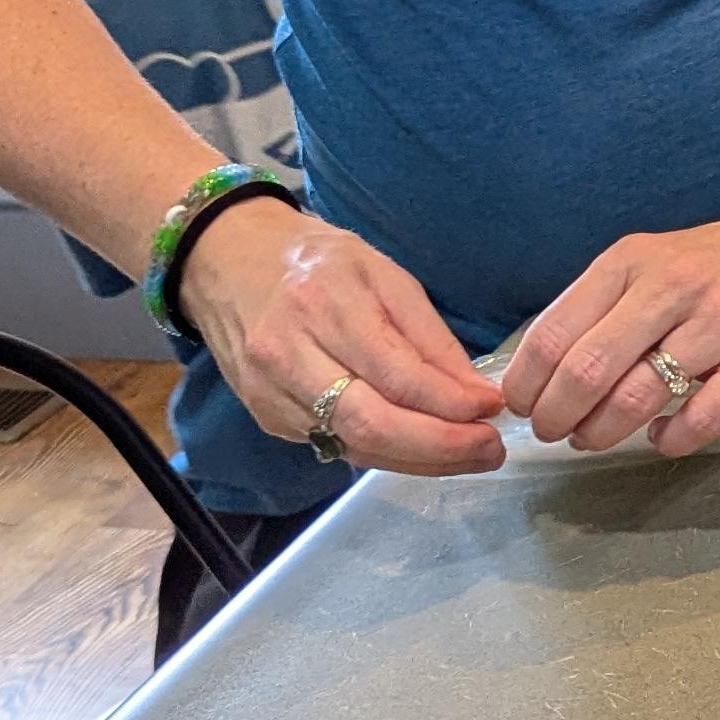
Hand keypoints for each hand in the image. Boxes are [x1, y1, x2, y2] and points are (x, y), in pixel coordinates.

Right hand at [177, 201, 506, 474]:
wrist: (226, 259)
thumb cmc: (316, 261)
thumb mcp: (383, 274)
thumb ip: (429, 336)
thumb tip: (476, 394)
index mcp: (323, 303)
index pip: (395, 374)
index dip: (449, 403)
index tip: (493, 409)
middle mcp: (288, 353)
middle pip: (370, 423)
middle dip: (439, 447)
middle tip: (490, 449)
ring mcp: (269, 392)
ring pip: (354, 445)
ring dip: (419, 460)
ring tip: (470, 455)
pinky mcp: (265, 416)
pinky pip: (335, 446)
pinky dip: (386, 453)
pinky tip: (422, 448)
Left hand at [499, 213, 719, 456]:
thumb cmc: (715, 264)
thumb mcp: (648, 262)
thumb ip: (599, 306)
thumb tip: (539, 374)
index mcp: (630, 262)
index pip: (554, 334)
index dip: (526, 384)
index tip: (523, 407)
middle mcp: (672, 287)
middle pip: (588, 370)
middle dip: (556, 416)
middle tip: (552, 433)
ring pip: (638, 398)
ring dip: (601, 434)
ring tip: (592, 440)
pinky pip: (703, 419)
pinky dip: (669, 440)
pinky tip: (659, 437)